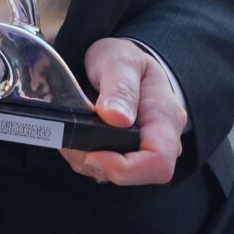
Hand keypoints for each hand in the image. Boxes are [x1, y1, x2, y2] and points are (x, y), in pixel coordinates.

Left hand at [60, 38, 186, 185]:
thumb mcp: (120, 61)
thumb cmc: (124, 59)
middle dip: (95, 163)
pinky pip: (104, 168)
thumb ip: (120, 88)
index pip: (158, 163)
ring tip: (68, 130)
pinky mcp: (125, 154)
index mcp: (165, 119)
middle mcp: (160, 141)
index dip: (123, 168)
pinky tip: (74, 135)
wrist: (122, 61)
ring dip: (84, 159)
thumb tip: (117, 118)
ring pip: (113, 174)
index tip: (92, 153)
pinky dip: (84, 156)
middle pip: (134, 175)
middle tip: (68, 139)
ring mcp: (143, 150)